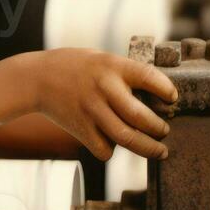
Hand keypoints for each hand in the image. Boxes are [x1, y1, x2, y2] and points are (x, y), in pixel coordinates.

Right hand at [32, 48, 178, 160]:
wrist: (36, 79)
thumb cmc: (74, 67)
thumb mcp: (101, 59)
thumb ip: (124, 73)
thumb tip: (155, 95)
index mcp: (112, 66)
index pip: (149, 77)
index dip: (166, 90)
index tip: (172, 99)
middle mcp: (103, 88)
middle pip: (140, 116)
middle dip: (159, 129)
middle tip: (165, 131)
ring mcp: (91, 110)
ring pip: (127, 138)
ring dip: (148, 148)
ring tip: (159, 150)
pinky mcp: (80, 128)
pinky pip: (105, 148)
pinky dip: (113, 150)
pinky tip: (115, 144)